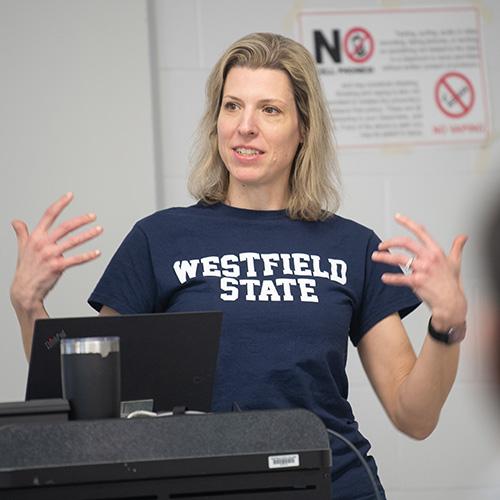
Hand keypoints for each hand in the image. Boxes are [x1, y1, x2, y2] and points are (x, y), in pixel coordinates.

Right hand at [10, 193, 102, 312]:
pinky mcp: (57, 267)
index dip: (60, 204)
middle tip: (93, 216)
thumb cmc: (26, 268)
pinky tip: (97, 252)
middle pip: (65, 227)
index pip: (49, 215)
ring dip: (88, 235)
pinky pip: (76, 259)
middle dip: (81, 220)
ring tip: (99, 229)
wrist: (24, 290)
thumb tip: (16, 221)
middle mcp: (43, 244)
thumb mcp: (22, 248)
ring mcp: (50, 255)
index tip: (70, 195)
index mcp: (35, 237)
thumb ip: (22, 233)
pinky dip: (88, 255)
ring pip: (73, 242)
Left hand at [371, 213, 467, 329]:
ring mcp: (423, 270)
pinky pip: (400, 278)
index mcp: (436, 251)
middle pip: (405, 243)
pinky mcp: (417, 282)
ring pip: (399, 259)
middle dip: (390, 242)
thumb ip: (457, 247)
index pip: (421, 232)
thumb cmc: (451, 282)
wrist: (451, 302)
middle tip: (381, 245)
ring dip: (384, 257)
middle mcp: (429, 258)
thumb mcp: (455, 262)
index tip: (397, 216)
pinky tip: (384, 277)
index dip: (408, 222)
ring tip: (375, 257)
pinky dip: (390, 278)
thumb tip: (463, 236)